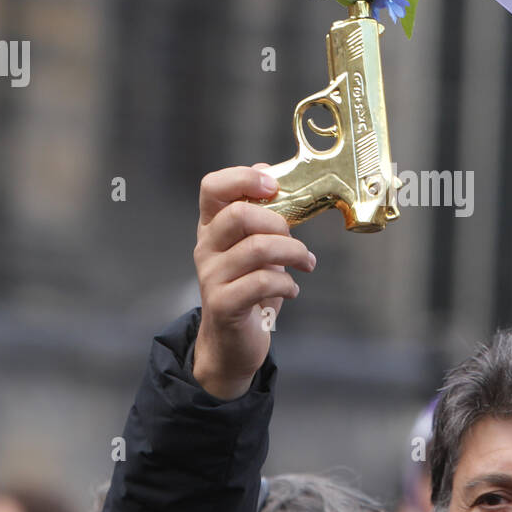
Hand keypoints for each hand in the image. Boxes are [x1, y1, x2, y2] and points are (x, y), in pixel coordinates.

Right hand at [191, 165, 315, 398]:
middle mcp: (206, 247)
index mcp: (212, 226)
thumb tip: (268, 170)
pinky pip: (262, 282)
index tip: (272, 186)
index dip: (242, 178)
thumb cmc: (249, 287)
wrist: (233, 341)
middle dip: (278, 222)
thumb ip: (260, 212)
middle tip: (294, 238)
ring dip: (293, 253)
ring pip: (257, 248)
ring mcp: (211, 276)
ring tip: (305, 263)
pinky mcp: (223, 303)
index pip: (212, 187)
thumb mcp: (255, 245)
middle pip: (238, 214)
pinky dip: (287, 283)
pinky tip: (291, 289)